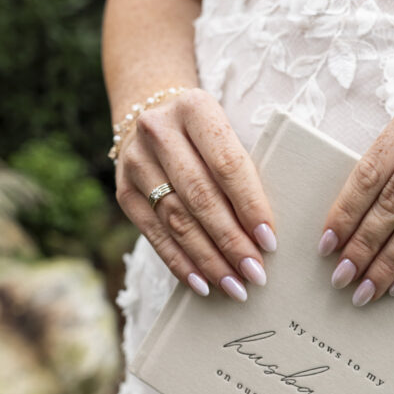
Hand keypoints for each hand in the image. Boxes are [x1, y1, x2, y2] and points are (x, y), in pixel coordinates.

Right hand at [114, 87, 276, 300]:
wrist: (151, 113)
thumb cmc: (206, 133)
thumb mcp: (226, 132)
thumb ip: (242, 171)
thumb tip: (265, 233)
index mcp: (195, 108)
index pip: (227, 164)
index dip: (250, 205)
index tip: (270, 241)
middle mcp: (159, 131)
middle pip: (200, 196)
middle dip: (230, 241)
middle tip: (255, 273)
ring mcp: (135, 162)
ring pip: (176, 219)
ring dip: (208, 258)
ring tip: (234, 285)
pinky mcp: (123, 191)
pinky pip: (154, 234)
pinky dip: (180, 262)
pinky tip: (202, 283)